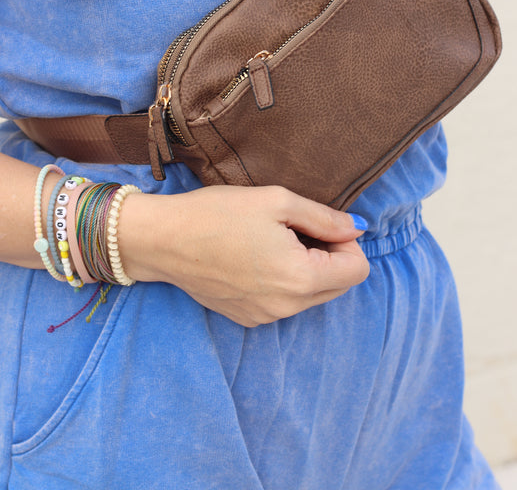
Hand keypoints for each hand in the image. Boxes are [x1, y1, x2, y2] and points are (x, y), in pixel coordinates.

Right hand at [120, 185, 369, 326]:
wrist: (163, 239)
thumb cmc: (218, 213)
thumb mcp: (277, 201)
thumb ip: (325, 218)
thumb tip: (358, 228)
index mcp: (300, 278)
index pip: (358, 269)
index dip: (346, 241)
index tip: (317, 223)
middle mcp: (287, 307)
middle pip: (339, 285)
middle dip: (329, 256)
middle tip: (295, 229)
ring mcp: (266, 318)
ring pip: (313, 295)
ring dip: (307, 269)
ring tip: (271, 242)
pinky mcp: (248, 319)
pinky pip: (285, 303)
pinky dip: (283, 282)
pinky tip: (254, 258)